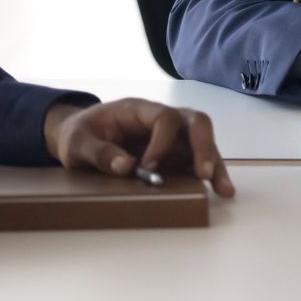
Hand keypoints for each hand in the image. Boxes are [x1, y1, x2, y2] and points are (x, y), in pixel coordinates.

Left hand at [44, 100, 235, 198]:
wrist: (77, 137)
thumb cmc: (78, 135)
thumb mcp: (77, 143)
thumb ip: (98, 152)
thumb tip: (125, 166)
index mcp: (137, 111)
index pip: (164, 117)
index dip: (163, 141)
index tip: (149, 167)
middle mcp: (160, 120)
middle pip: (195, 122)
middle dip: (203, 146)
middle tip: (204, 173)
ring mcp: (170, 136)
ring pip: (203, 141)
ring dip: (214, 163)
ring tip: (223, 189)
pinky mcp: (173, 154)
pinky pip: (196, 159)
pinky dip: (210, 173)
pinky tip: (220, 190)